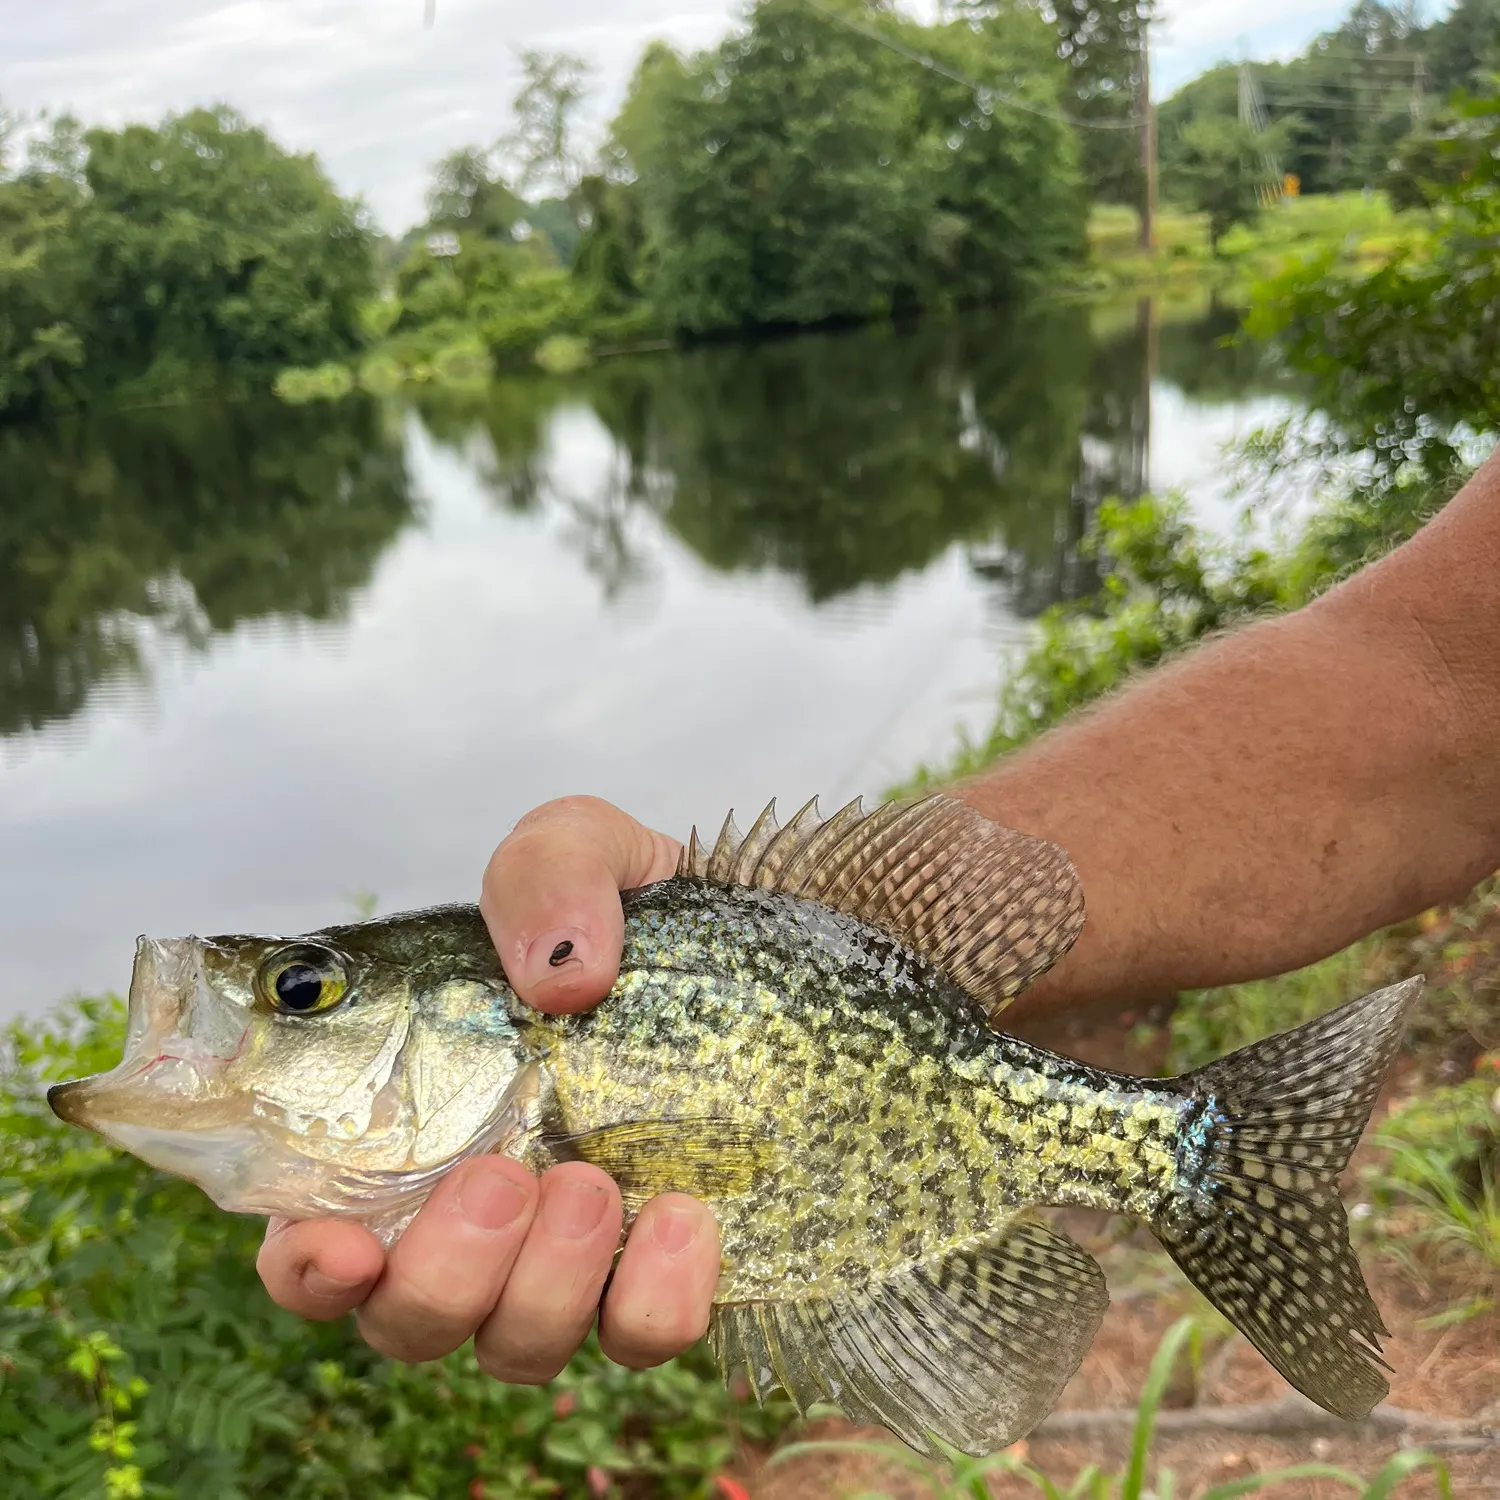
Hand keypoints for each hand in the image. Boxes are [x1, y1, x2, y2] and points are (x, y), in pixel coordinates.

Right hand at [256, 796, 721, 1380]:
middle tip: (505, 1175)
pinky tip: (684, 1211)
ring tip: (595, 1183)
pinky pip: (643, 1337)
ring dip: (543, 1284)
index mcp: (417, 1128)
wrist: (765, 950)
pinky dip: (654, 1296)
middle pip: (412, 1320)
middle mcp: (480, 1218)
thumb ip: (547, 873)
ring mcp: (573, 1262)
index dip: (308, 1269)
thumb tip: (557, 976)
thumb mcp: (582, 847)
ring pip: (518, 1345)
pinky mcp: (663, 1278)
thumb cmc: (633, 911)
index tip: (343, 1245)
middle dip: (445, 1272)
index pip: (317, 1244)